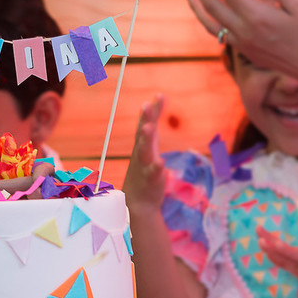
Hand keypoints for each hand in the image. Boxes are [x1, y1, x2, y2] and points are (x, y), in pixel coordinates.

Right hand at [122, 95, 165, 209]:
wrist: (136, 202)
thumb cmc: (143, 169)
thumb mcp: (148, 146)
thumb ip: (152, 127)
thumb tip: (157, 104)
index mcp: (142, 144)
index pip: (147, 123)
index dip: (153, 110)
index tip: (160, 95)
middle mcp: (141, 152)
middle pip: (142, 133)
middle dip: (145, 119)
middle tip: (146, 104)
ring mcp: (144, 165)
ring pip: (144, 151)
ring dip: (145, 139)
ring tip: (148, 127)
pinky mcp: (150, 180)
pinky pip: (152, 173)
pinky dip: (156, 167)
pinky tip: (161, 162)